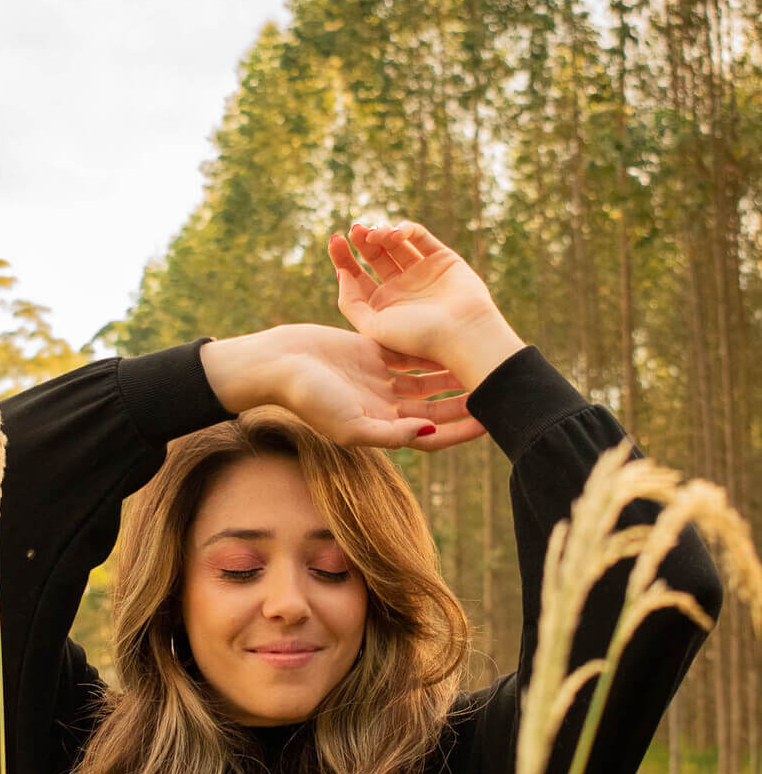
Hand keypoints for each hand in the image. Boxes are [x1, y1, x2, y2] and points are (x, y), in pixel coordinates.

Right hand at [269, 323, 482, 452]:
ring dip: (451, 374)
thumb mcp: (351, 423)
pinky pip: (408, 351)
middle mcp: (384, 406)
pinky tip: (455, 338)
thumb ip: (391, 432)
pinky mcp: (371, 353)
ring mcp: (379, 379)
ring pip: (425, 378)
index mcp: (381, 427)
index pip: (431, 434)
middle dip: (463, 401)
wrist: (278, 364)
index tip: (490, 421)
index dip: (461, 431)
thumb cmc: (308, 398)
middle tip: (496, 391)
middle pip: (434, 406)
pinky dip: (429, 348)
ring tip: (482, 363)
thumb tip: (429, 429)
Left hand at [328, 220, 522, 392]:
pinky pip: (420, 237)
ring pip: (395, 244)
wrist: (461, 334)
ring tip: (374, 234)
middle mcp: (401, 288)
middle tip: (354, 229)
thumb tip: (341, 273)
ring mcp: (422, 272)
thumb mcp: (372, 328)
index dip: (343, 257)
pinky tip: (395, 235)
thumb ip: (351, 303)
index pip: (356, 275)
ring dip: (381, 232)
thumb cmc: (417, 338)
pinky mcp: (442, 258)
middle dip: (361, 240)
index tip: (335, 240)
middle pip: (374, 256)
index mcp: (383, 305)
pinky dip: (406, 230)